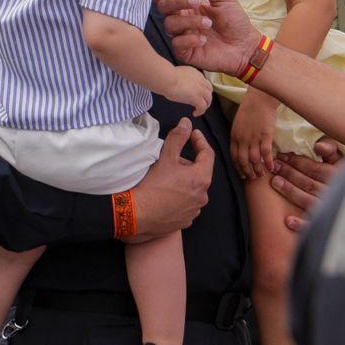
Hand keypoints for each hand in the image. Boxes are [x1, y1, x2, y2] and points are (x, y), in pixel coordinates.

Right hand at [131, 119, 212, 239]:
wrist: (136, 216)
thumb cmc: (152, 186)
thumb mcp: (165, 158)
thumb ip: (178, 138)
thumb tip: (186, 122)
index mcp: (201, 178)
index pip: (208, 154)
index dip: (200, 141)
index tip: (193, 134)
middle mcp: (202, 196)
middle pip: (199, 173)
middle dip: (187, 165)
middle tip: (171, 160)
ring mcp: (194, 211)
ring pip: (192, 190)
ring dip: (183, 183)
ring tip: (166, 179)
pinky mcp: (184, 221)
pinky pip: (185, 205)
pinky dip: (179, 198)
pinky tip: (165, 196)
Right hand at [154, 0, 264, 77]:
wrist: (244, 46)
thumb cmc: (235, 21)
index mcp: (189, 7)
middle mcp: (183, 21)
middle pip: (164, 8)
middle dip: (177, 2)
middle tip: (197, 1)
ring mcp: (183, 36)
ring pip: (170, 25)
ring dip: (190, 22)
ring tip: (209, 24)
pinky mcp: (185, 52)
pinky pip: (177, 43)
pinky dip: (189, 39)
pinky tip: (204, 40)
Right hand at [166, 67, 213, 116]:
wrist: (167, 79)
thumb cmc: (167, 77)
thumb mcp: (178, 74)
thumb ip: (182, 78)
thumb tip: (178, 83)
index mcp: (196, 74)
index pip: (204, 82)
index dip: (203, 89)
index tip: (199, 94)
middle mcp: (200, 81)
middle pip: (209, 90)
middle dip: (207, 97)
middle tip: (202, 103)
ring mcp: (200, 90)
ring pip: (208, 99)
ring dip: (205, 105)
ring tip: (199, 110)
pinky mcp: (197, 98)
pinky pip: (203, 107)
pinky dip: (200, 111)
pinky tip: (195, 113)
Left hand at [229, 91, 277, 180]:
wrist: (260, 98)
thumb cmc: (250, 108)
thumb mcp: (238, 123)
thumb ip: (239, 136)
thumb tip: (242, 147)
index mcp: (234, 137)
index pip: (234, 157)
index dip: (238, 167)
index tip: (241, 174)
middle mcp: (242, 140)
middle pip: (243, 161)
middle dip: (247, 172)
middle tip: (252, 178)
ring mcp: (254, 138)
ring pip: (254, 159)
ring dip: (257, 169)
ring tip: (261, 175)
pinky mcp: (266, 135)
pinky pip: (266, 153)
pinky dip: (268, 162)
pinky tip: (271, 167)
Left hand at [272, 139, 341, 228]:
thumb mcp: (343, 161)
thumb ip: (331, 151)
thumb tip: (317, 146)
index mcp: (338, 175)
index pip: (314, 168)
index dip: (297, 161)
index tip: (282, 156)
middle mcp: (334, 191)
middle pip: (307, 182)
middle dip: (289, 173)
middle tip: (274, 166)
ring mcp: (330, 208)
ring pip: (307, 200)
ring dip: (290, 192)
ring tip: (275, 182)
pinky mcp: (327, 223)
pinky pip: (314, 224)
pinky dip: (302, 223)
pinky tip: (288, 221)